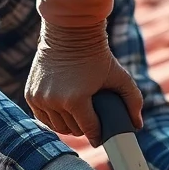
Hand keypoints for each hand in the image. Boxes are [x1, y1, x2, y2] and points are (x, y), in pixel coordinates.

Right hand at [25, 22, 142, 144]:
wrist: (70, 33)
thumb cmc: (97, 55)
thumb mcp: (120, 76)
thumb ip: (133, 100)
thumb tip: (137, 126)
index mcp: (76, 99)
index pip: (89, 130)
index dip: (98, 136)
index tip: (102, 136)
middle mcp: (55, 101)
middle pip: (73, 130)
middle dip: (85, 129)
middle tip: (92, 124)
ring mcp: (40, 98)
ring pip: (57, 127)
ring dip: (69, 126)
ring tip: (80, 120)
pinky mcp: (31, 95)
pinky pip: (43, 118)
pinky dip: (54, 119)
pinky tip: (65, 114)